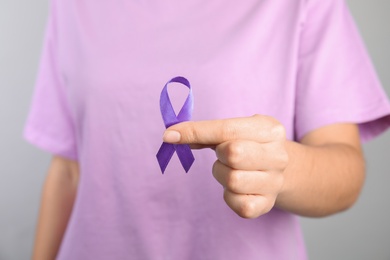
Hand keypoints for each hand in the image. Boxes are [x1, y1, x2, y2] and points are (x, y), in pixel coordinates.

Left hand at [163, 115, 288, 217]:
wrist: (280, 169)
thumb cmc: (249, 144)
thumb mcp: (235, 130)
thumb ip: (206, 132)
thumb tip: (172, 136)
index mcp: (269, 130)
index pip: (226, 129)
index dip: (195, 131)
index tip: (169, 135)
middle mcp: (278, 156)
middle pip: (234, 154)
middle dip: (220, 154)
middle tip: (224, 154)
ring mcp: (275, 182)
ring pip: (233, 180)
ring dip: (222, 174)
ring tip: (231, 170)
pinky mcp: (267, 205)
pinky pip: (237, 204)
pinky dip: (229, 196)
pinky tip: (236, 188)